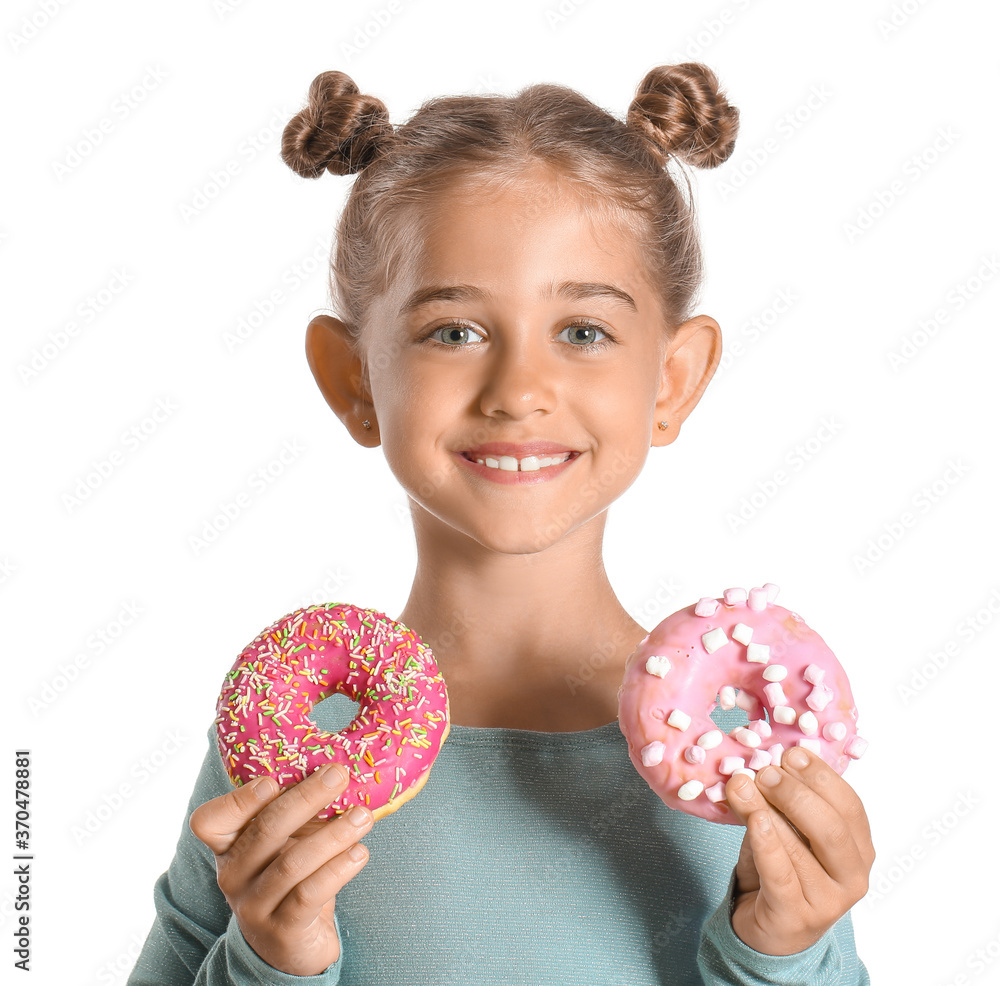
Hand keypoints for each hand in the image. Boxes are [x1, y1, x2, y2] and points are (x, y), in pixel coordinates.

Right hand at [189, 763, 372, 975]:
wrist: (293, 945)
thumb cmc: (290, 879)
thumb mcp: (285, 843)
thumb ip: (297, 811)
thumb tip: (336, 769)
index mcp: (228, 847)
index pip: (210, 822)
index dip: (238, 800)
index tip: (273, 780)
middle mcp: (234, 876)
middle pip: (265, 830)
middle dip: (306, 797)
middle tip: (338, 775)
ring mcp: (255, 906)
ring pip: (292, 863)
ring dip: (333, 834)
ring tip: (363, 816)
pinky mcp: (282, 931)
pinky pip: (309, 894)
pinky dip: (338, 869)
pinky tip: (360, 853)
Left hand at [723, 746, 874, 955]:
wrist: (766, 930)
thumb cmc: (781, 871)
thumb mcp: (783, 831)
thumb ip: (777, 803)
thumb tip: (756, 767)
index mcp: (859, 849)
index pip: (849, 806)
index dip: (821, 776)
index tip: (791, 754)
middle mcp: (853, 877)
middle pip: (832, 828)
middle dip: (796, 793)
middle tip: (766, 772)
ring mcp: (828, 901)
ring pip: (801, 848)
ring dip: (767, 810)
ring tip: (742, 786)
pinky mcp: (795, 917)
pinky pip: (781, 874)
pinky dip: (766, 843)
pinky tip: (754, 820)